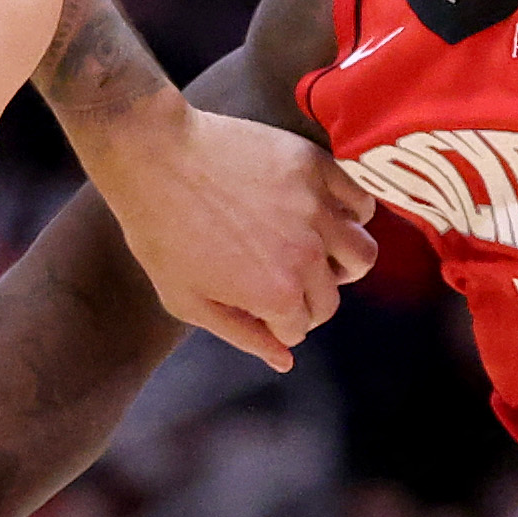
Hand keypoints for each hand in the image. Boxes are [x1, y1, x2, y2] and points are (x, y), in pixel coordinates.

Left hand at [88, 101, 375, 372]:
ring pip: (362, 255)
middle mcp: (306, 255)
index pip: (299, 328)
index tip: (254, 304)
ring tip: (316, 255)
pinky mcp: (318, 168)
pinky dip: (351, 216)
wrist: (156, 156)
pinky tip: (325, 216)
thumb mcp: (187, 301)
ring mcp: (316, 209)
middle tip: (280, 281)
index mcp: (277, 294)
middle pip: (330, 299)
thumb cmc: (160, 232)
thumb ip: (242, 335)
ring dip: (342, 265)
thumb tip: (286, 360)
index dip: (274, 322)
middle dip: (306, 302)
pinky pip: (360, 203)